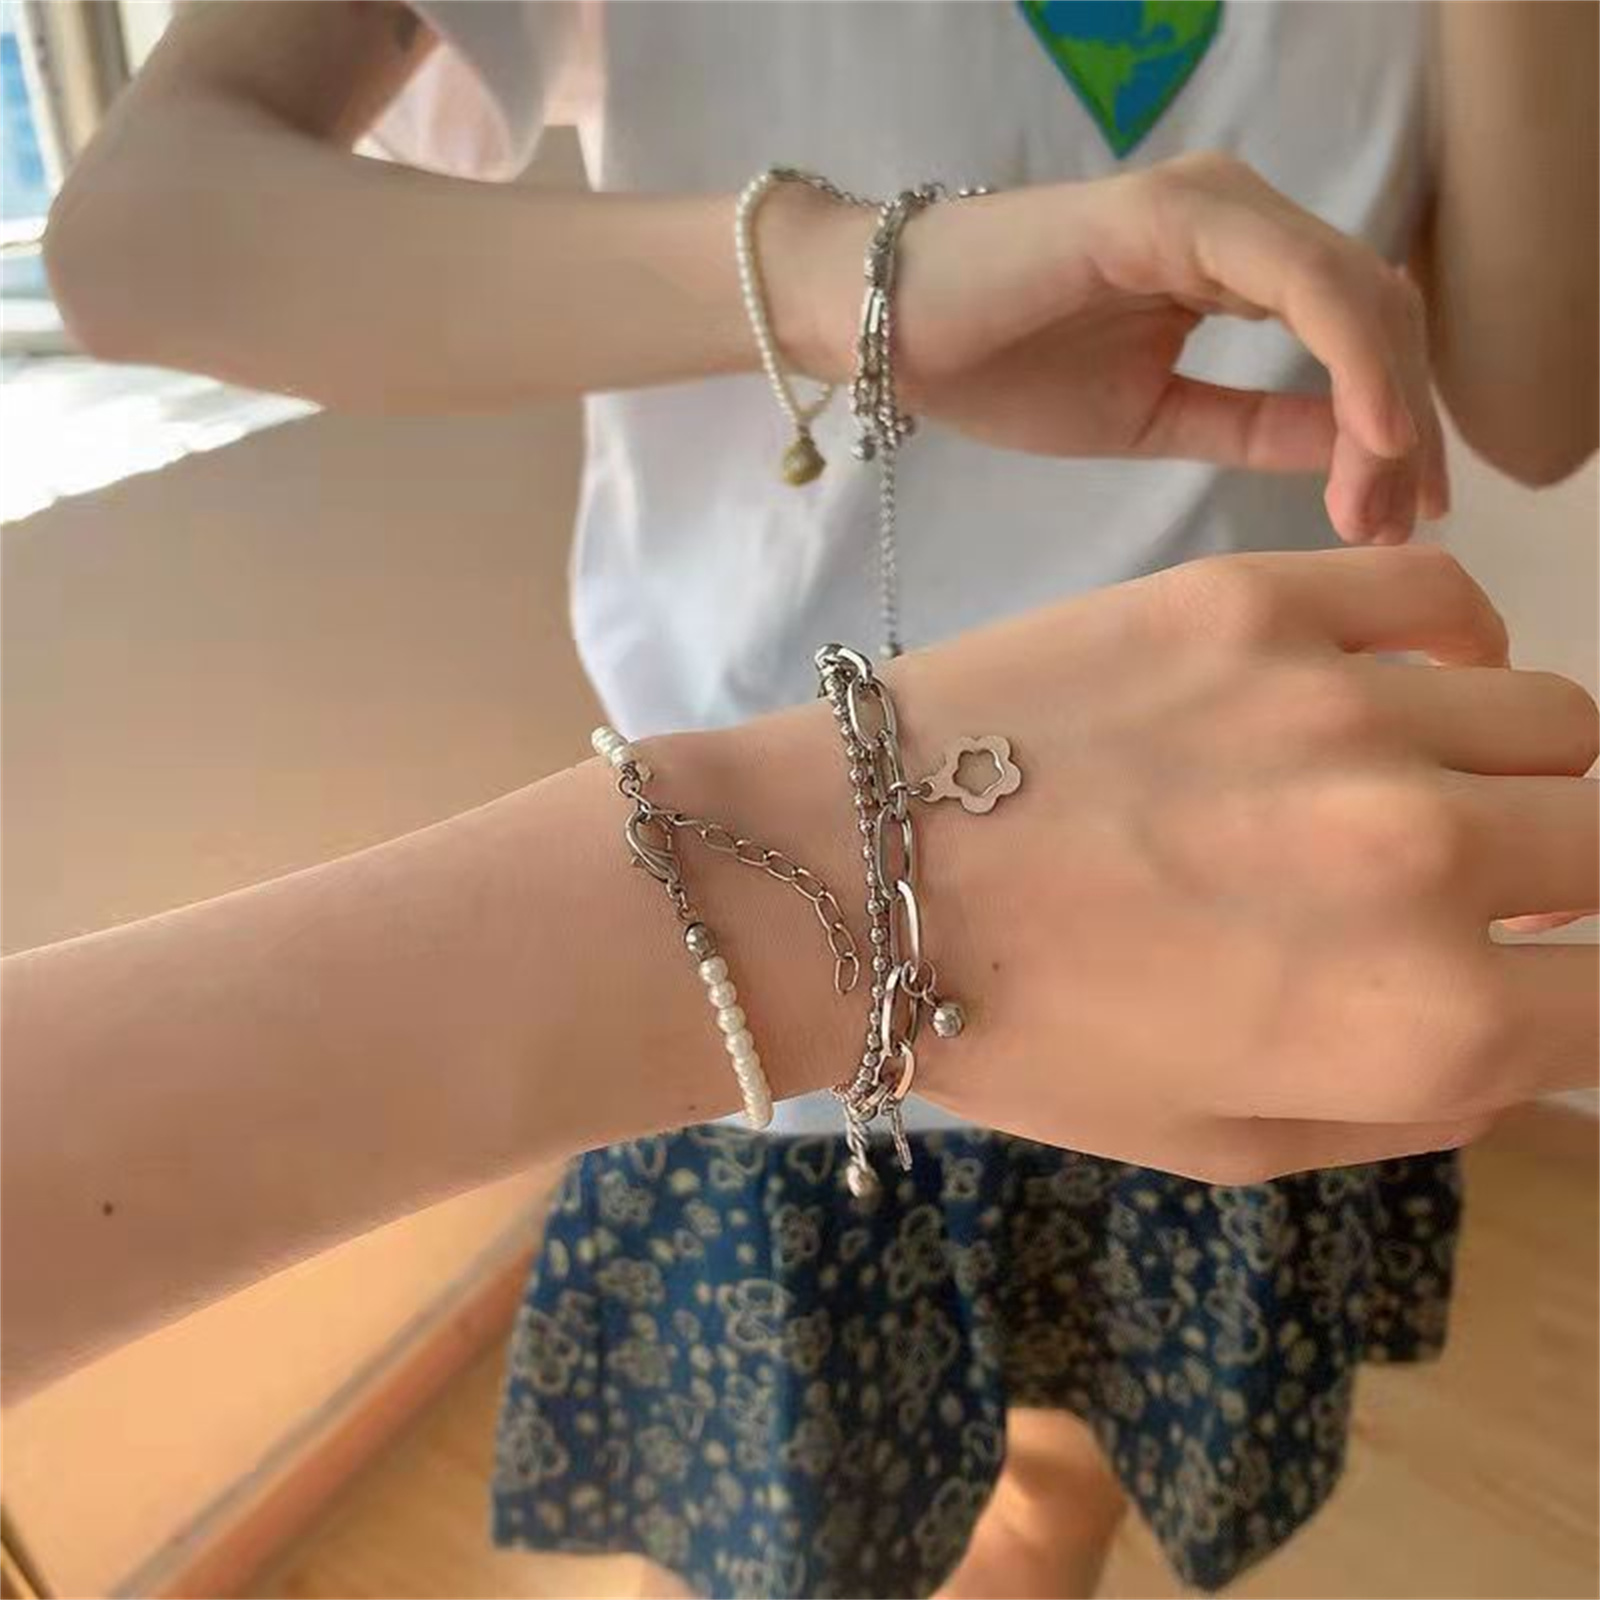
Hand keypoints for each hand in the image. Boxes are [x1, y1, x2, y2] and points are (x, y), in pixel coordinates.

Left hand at [730, 547, 1594, 1180]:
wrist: (850, 881)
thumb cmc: (1025, 1035)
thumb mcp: (1223, 1142)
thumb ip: (1413, 1102)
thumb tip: (1528, 1033)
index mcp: (1417, 1021)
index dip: (1582, 993)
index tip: (1531, 970)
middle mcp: (1420, 855)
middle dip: (1556, 884)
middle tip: (1450, 889)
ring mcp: (1343, 708)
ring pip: (1554, 718)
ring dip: (1508, 769)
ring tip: (1402, 786)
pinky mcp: (1259, 600)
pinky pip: (1443, 592)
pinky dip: (1449, 644)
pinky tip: (1383, 684)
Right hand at [772, 154, 1449, 543]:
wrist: (884, 329)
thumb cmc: (1000, 369)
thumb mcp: (1155, 418)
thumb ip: (1256, 424)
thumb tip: (1358, 453)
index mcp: (1239, 261)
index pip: (1360, 334)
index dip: (1396, 427)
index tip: (1400, 525)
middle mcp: (1244, 219)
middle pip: (1382, 313)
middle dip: (1405, 430)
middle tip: (1400, 533)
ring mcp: (1215, 206)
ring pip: (1361, 295)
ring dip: (1391, 406)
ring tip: (1382, 509)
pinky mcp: (1176, 213)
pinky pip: (1301, 281)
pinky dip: (1353, 357)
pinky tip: (1369, 436)